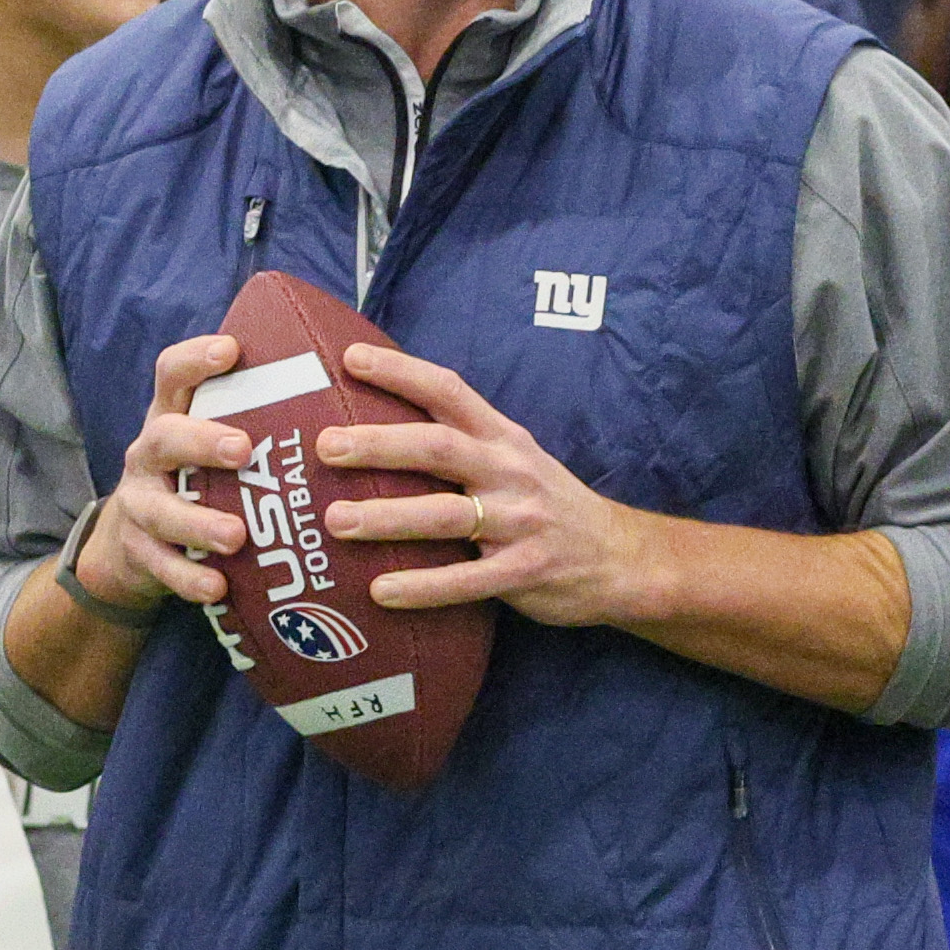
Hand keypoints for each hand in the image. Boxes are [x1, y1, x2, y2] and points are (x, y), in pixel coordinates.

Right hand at [73, 333, 256, 615]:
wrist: (130, 546)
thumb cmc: (198, 481)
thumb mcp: (211, 442)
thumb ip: (256, 420)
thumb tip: (345, 382)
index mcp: (172, 418)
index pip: (172, 375)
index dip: (195, 359)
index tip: (231, 350)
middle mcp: (149, 455)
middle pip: (164, 437)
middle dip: (202, 441)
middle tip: (243, 449)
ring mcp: (139, 504)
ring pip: (160, 510)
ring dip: (198, 522)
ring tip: (236, 536)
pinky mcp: (138, 552)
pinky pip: (161, 565)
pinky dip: (189, 578)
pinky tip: (218, 588)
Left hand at [316, 342, 655, 628]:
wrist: (623, 558)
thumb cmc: (545, 502)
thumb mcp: (513, 457)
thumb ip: (459, 441)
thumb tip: (374, 424)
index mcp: (502, 437)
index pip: (449, 392)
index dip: (401, 372)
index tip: (349, 359)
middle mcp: (509, 472)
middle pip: (439, 449)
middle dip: (380, 445)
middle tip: (326, 446)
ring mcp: (520, 523)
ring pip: (446, 516)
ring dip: (388, 518)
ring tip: (336, 521)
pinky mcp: (525, 573)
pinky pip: (467, 581)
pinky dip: (423, 587)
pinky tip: (380, 591)